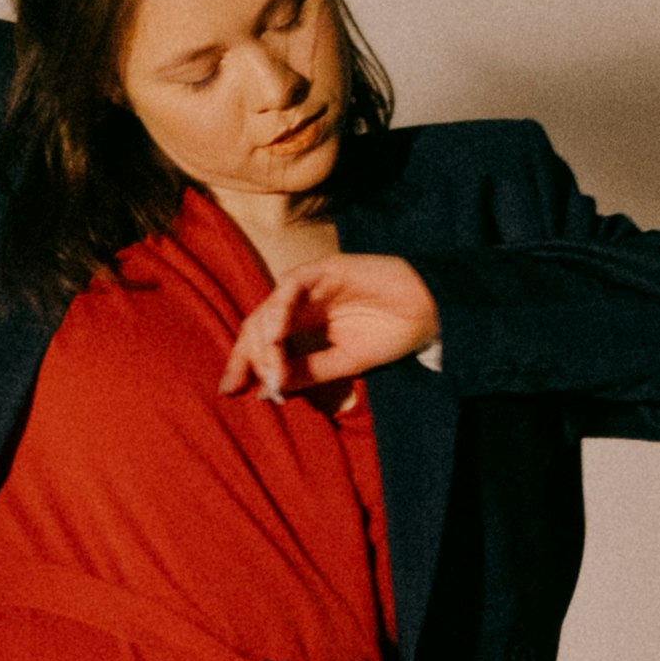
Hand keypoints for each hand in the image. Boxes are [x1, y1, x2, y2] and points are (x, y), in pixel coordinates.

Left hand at [218, 251, 441, 401]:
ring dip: (263, 341)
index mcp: (302, 323)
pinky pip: (291, 288)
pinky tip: (276, 337)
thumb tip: (267, 390)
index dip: (245, 365)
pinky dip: (280, 311)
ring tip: (267, 370)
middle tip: (235, 384)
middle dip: (243, 356)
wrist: (428, 311)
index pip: (261, 342)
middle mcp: (299, 303)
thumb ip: (307, 372)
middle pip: (256, 325)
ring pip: (269, 307)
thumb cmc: (389, 334)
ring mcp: (310, 284)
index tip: (231, 392)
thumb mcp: (343, 362)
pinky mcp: (324, 268)